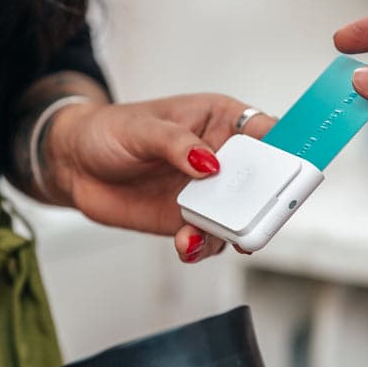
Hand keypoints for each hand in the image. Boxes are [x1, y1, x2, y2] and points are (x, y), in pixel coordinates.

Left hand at [44, 94, 275, 262]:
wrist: (74, 165)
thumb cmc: (109, 131)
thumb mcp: (141, 128)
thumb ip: (177, 144)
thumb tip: (209, 163)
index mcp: (221, 121)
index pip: (267, 132)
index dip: (286, 149)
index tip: (293, 168)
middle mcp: (223, 159)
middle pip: (264, 183)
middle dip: (266, 202)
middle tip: (258, 216)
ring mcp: (208, 193)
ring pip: (240, 217)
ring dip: (231, 230)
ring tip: (205, 233)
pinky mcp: (188, 220)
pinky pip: (208, 238)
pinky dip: (201, 245)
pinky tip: (186, 244)